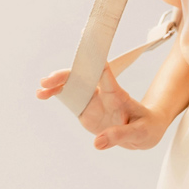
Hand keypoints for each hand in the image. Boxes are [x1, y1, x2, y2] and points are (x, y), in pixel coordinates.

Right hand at [37, 62, 169, 150]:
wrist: (146, 133)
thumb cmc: (147, 127)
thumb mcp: (140, 133)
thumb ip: (119, 136)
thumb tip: (97, 142)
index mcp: (118, 95)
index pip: (106, 73)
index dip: (95, 58)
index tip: (83, 46)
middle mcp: (104, 94)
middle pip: (83, 78)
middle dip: (66, 76)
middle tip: (48, 80)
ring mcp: (94, 102)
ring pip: (73, 87)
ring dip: (57, 86)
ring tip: (41, 91)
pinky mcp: (87, 112)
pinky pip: (70, 101)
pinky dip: (57, 96)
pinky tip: (43, 95)